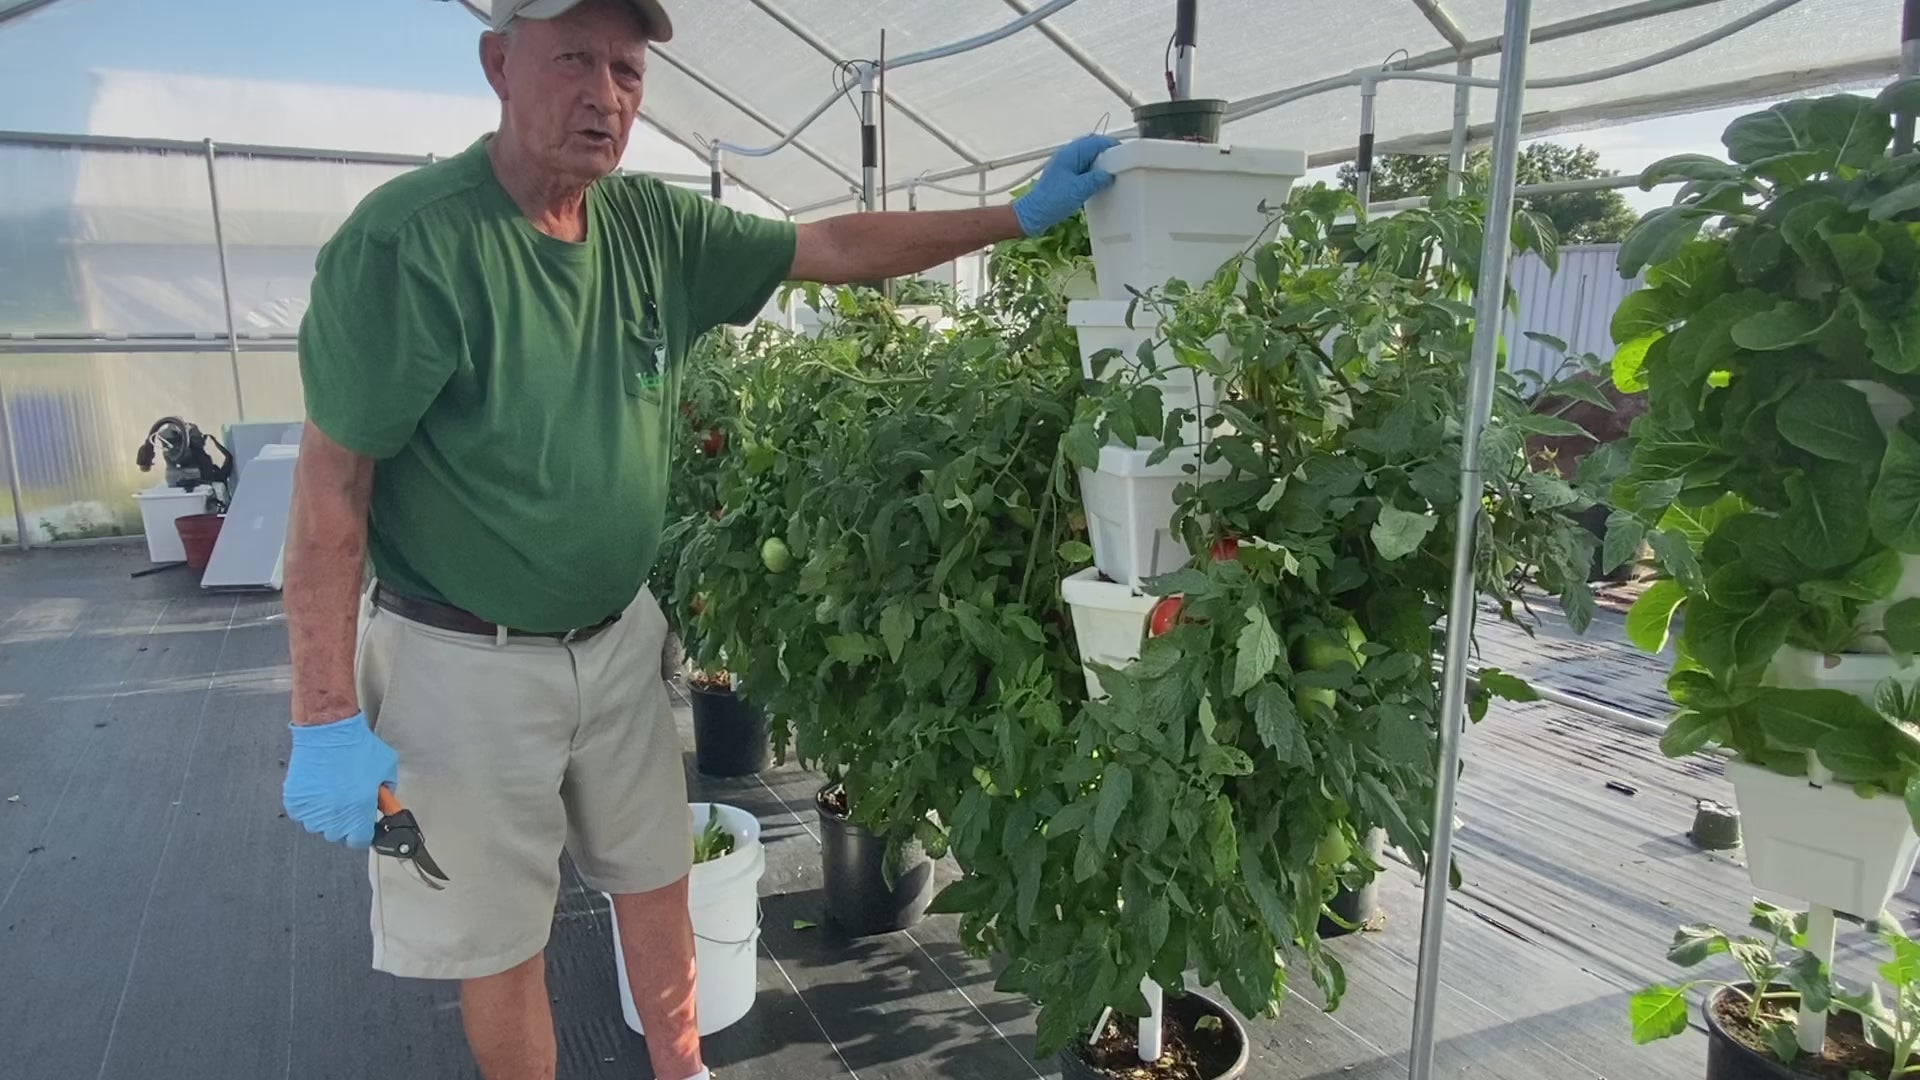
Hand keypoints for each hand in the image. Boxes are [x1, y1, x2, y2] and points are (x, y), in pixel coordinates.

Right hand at [283, 713, 397, 848]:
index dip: (363, 832)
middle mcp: (334, 815)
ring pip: (319, 826)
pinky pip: (303, 814)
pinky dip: (310, 805)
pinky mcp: (295, 802)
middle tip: (349, 802)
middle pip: (338, 835)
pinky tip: (318, 788)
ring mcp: (312, 811)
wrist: (327, 730)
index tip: (364, 825)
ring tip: (333, 791)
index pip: (360, 841)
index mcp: (359, 810)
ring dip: (326, 815)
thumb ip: (388, 793)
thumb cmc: (356, 746)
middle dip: (346, 822)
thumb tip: (386, 805)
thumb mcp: (386, 768)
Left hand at [1012, 133, 1119, 236]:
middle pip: (1092, 147)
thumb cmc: (1052, 201)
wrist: (1032, 214)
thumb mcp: (1079, 190)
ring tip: (1112, 174)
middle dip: (1107, 154)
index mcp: (1071, 153)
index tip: (1126, 155)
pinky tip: (1098, 182)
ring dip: (1099, 163)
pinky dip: (1092, 172)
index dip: (1112, 146)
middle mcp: (1067, 155)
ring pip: (1088, 157)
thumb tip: (1110, 175)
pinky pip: (1082, 167)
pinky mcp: (1064, 175)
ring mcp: (1065, 165)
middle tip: (1121, 165)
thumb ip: (1097, 179)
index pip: (1096, 141)